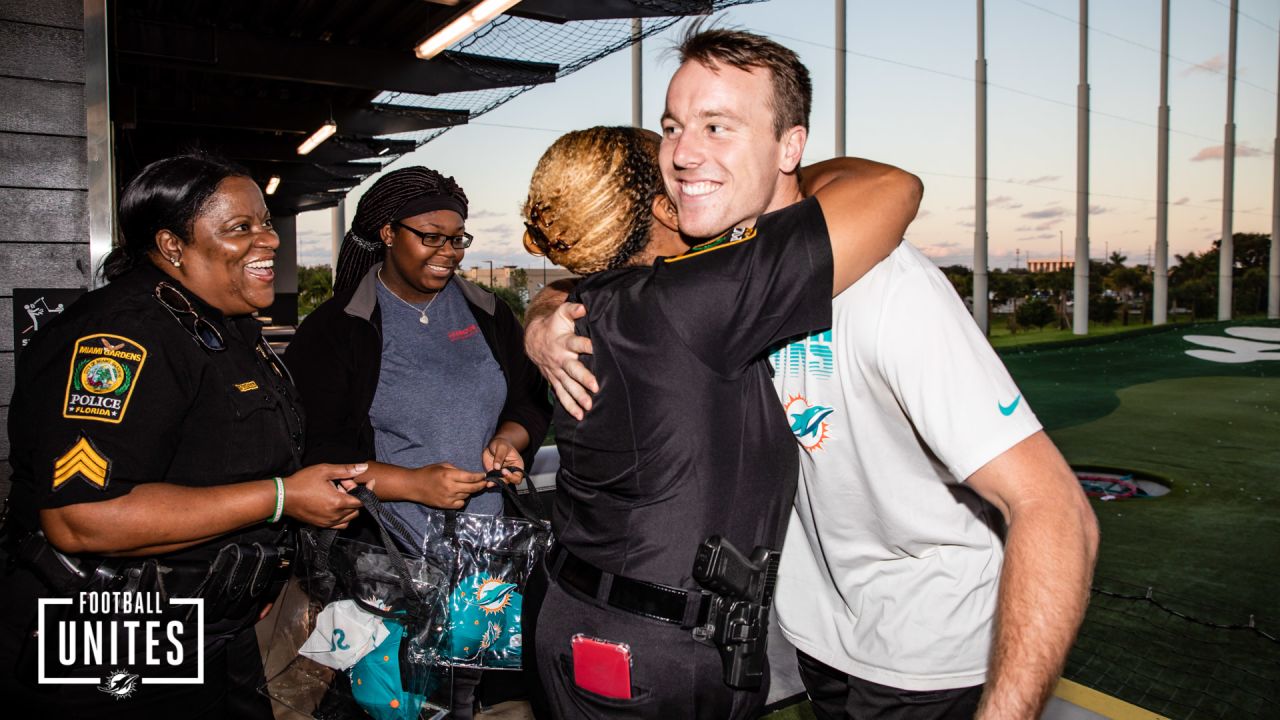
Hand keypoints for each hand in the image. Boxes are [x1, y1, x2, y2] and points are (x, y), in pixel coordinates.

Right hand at [282, 463, 367, 528]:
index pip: (362, 500)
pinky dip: (342, 517)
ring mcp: (328, 522)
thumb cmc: (302, 482)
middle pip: (357, 509)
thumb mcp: (325, 471)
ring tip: (338, 495)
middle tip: (344, 485)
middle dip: (355, 496)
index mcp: (338, 502)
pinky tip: (334, 505)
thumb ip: (346, 470)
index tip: (369, 483)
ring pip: (349, 518)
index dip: (368, 491)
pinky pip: (339, 524)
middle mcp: (335, 515)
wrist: (283, 497)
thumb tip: (364, 467)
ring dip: (349, 507)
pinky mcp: (321, 525)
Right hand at [413, 463, 487, 509]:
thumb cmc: (428, 473)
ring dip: (470, 491)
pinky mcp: (445, 505)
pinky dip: (463, 499)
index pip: (470, 477)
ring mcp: (448, 498)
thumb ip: (457, 470)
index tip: (485, 475)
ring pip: (467, 496)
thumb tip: (470, 475)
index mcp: (449, 475)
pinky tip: (459, 495)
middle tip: (485, 483)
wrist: (414, 486)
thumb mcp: (442, 466)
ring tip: (467, 487)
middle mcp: (450, 487)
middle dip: (481, 485)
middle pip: (472, 488)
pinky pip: (461, 504)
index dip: (480, 477)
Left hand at [483, 437, 524, 484]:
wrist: (493, 445)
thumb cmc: (501, 445)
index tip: (503, 471)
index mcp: (517, 466)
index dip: (512, 476)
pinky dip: (490, 482)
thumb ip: (499, 457)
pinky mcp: (494, 475)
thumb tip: (496, 467)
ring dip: (495, 484)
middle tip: (495, 479)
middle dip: (503, 481)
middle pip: (510, 482)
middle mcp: (511, 473)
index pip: (518, 476)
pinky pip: (493, 481)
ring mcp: (502, 475)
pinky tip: (486, 481)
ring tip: (489, 483)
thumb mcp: (501, 448)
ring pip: (501, 483)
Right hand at [524, 301, 597, 418]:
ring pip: (567, 386)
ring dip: (577, 396)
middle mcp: (561, 358)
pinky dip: (569, 406)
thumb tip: (584, 307)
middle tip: (595, 387)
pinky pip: (561, 395)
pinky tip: (579, 416)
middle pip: (572, 369)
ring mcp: (557, 372)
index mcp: (564, 341)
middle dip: (583, 378)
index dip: (584, 344)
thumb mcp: (561, 314)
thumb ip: (573, 309)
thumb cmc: (554, 325)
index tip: (593, 348)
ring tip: (588, 407)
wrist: (533, 339)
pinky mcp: (554, 380)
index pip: (575, 342)